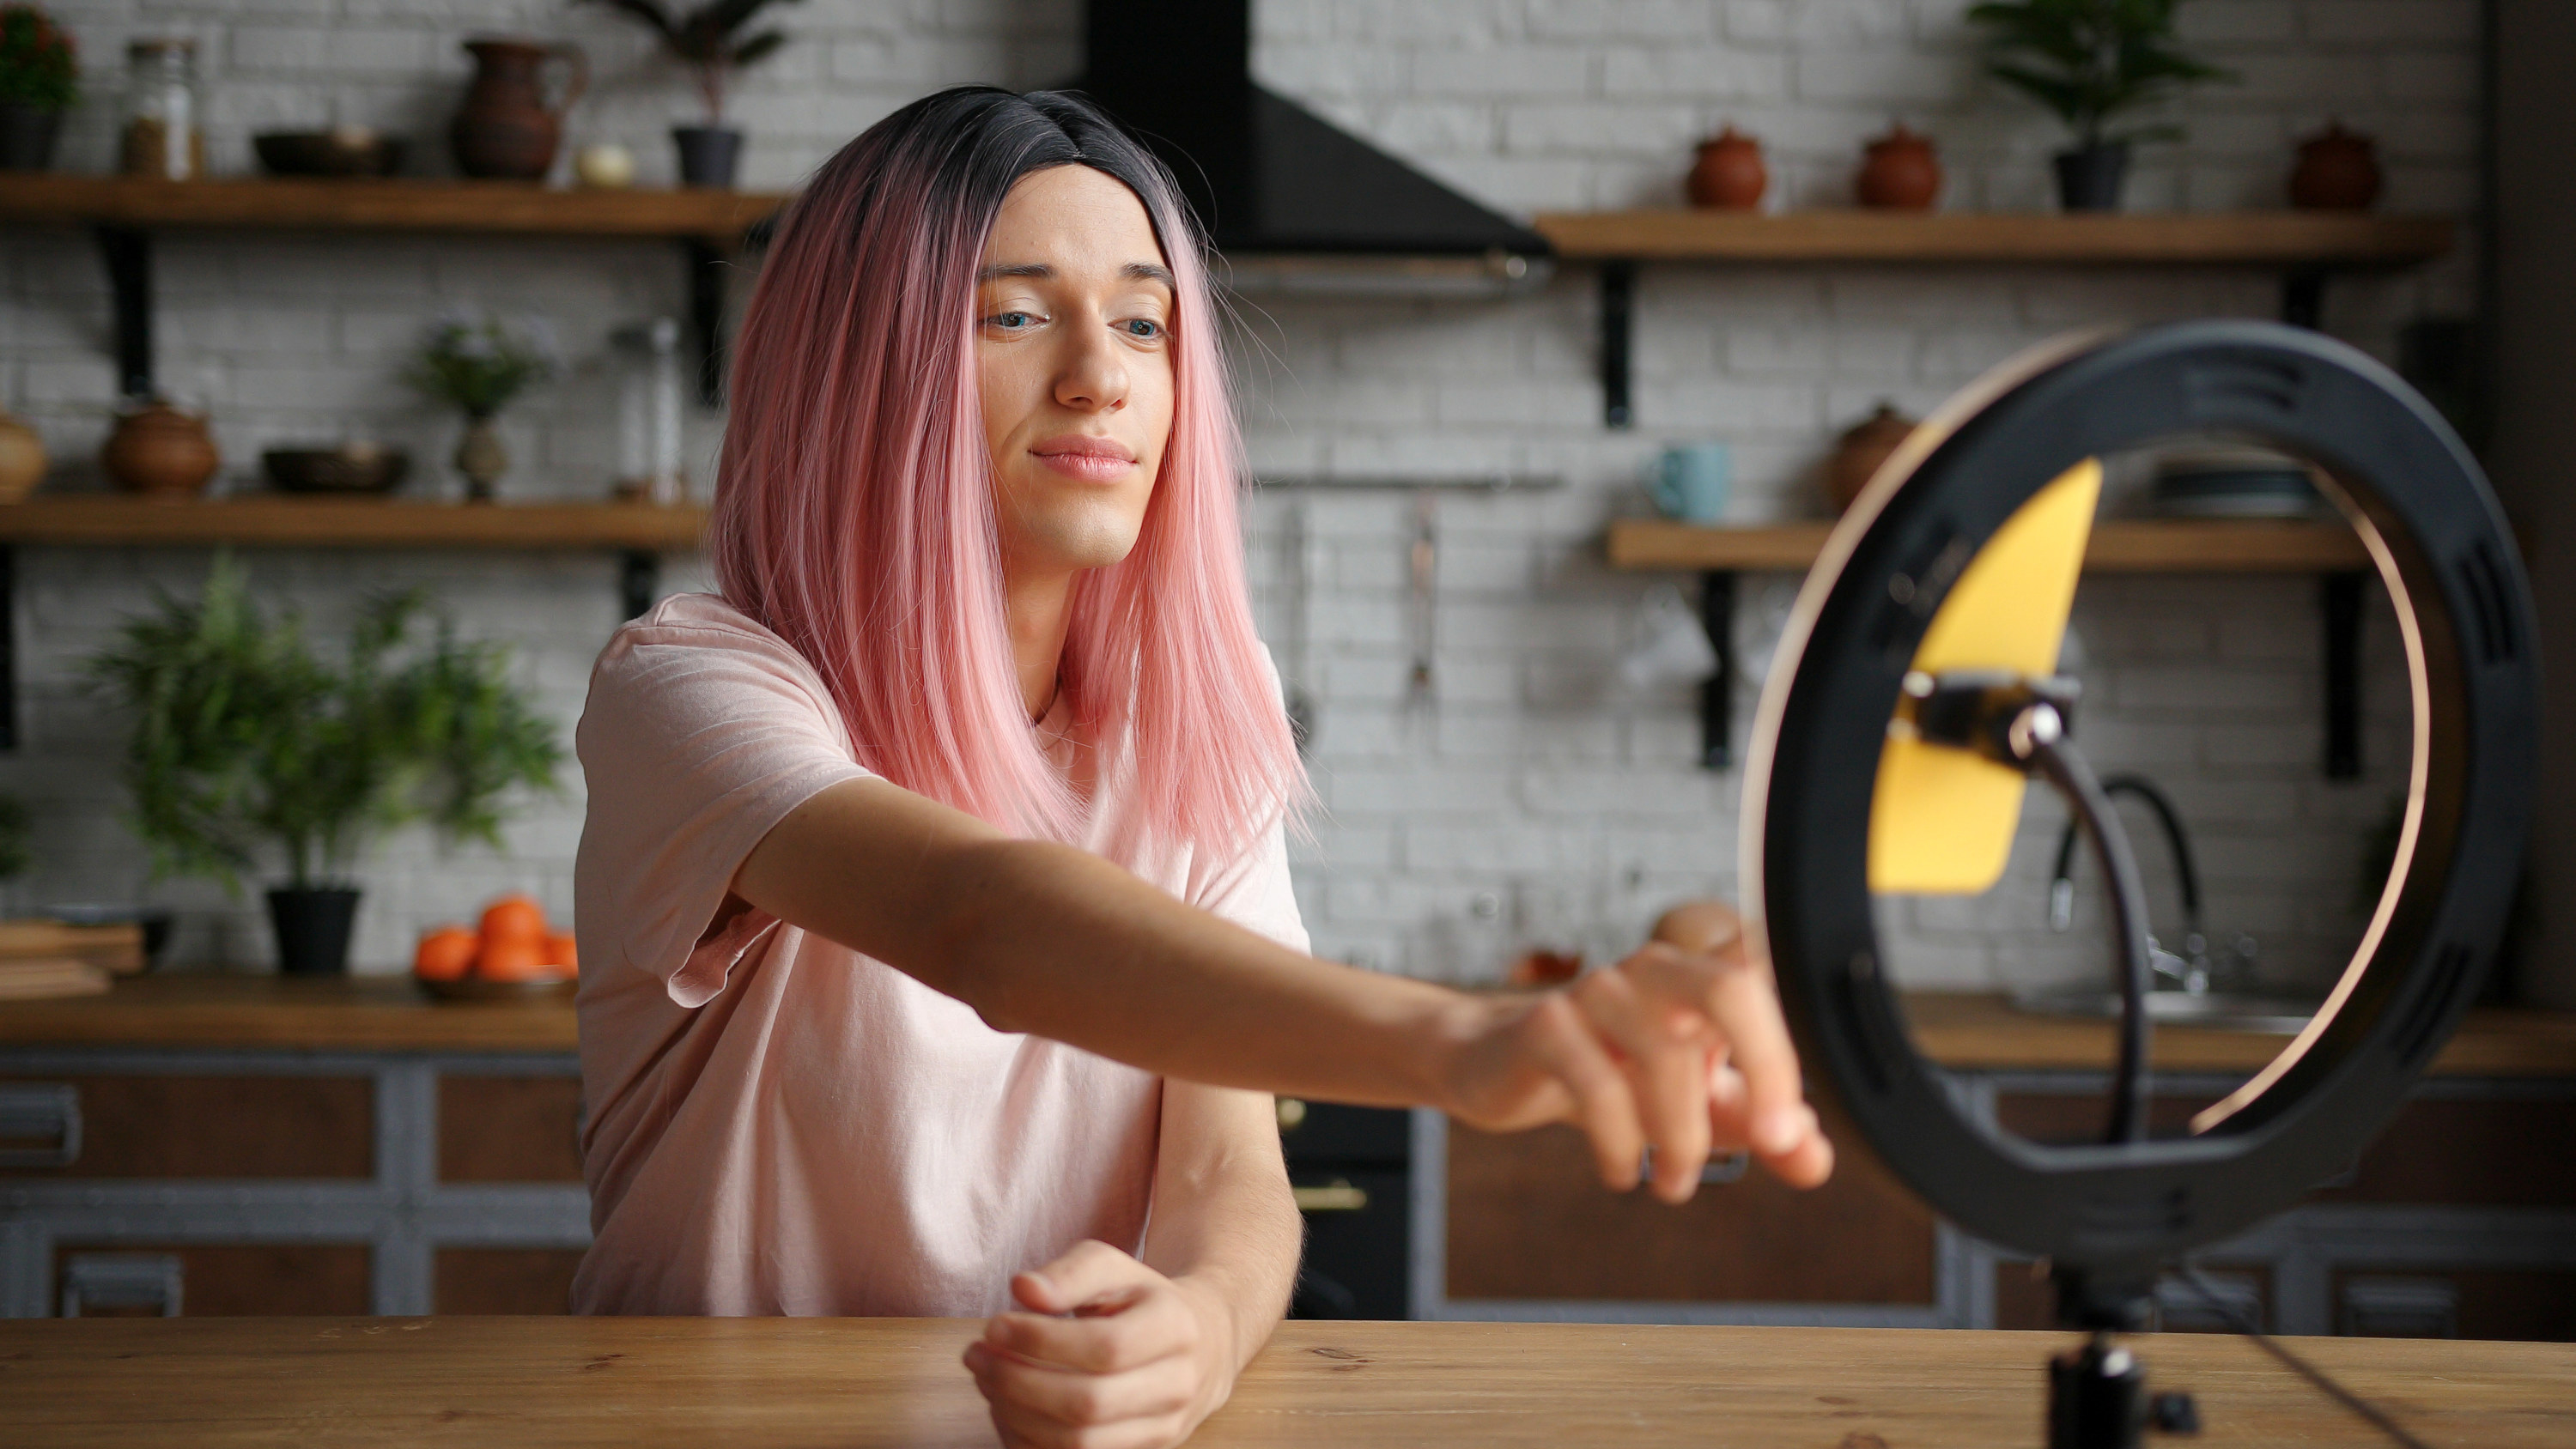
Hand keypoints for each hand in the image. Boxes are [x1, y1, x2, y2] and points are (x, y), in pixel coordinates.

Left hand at [962, 1239, 1236, 1448]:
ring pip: (1078, 1443)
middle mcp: (1177, 1385)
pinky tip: (1005, 1408)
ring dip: (1015, 1415)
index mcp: (1175, 1328)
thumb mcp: (1113, 1267)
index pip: (1104, 1347)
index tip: (994, 1325)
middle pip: (1087, 1404)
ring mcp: (1162, 1429)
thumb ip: (1069, 1273)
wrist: (1201, 1346)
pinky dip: (1027, 1440)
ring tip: (986, 1379)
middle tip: (976, 1355)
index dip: (1041, 1341)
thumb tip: (1023, 1289)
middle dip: (1017, 1382)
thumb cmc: (1142, 1300)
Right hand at [1440, 900, 1834, 1201]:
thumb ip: (1758, 1126)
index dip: (1800, 995)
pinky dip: (1621, 1142)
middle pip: (1730, 988)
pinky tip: (1622, 1170)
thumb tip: (1813, 1157)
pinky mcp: (1545, 1026)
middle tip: (1775, 1139)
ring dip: (1683, 1139)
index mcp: (1701, 980)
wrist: (1499, 1066)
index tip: (1805, 1086)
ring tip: (1675, 1183)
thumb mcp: (1696, 1106)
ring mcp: (1597, 992)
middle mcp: (1656, 972)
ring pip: (1664, 1054)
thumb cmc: (1612, 1073)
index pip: (1766, 963)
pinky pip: (1598, 1086)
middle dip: (1767, 1068)